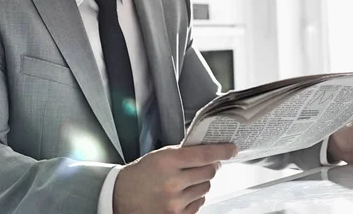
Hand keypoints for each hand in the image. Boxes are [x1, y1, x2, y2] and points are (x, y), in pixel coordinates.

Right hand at [113, 143, 236, 213]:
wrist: (120, 196)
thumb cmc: (141, 173)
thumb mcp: (160, 155)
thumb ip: (183, 153)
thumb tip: (210, 152)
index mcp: (168, 161)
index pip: (204, 155)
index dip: (222, 151)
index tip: (232, 149)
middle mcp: (172, 182)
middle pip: (209, 172)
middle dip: (210, 167)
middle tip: (204, 165)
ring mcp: (175, 202)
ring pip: (206, 188)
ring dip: (201, 183)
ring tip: (186, 181)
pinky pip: (199, 203)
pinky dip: (195, 197)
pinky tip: (182, 193)